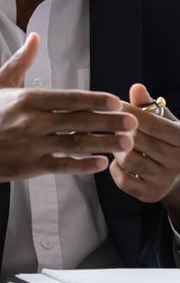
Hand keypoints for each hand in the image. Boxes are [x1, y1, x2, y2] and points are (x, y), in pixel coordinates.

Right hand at [0, 33, 137, 202]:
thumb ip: (21, 60)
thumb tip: (35, 36)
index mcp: (26, 99)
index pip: (68, 98)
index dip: (94, 100)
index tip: (115, 102)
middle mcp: (31, 121)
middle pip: (77, 121)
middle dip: (108, 122)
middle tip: (132, 123)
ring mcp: (31, 145)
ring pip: (75, 144)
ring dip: (103, 144)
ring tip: (125, 145)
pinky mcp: (30, 166)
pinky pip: (62, 165)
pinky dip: (83, 166)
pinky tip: (101, 164)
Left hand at [110, 84, 179, 220]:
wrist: (179, 177)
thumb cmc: (166, 141)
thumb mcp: (164, 121)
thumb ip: (148, 105)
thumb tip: (137, 88)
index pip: (151, 123)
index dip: (130, 112)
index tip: (114, 103)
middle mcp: (177, 161)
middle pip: (137, 140)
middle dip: (119, 129)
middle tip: (109, 123)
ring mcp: (165, 180)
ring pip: (128, 159)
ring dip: (116, 149)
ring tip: (116, 142)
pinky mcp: (151, 195)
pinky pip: (124, 180)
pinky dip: (115, 169)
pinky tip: (118, 161)